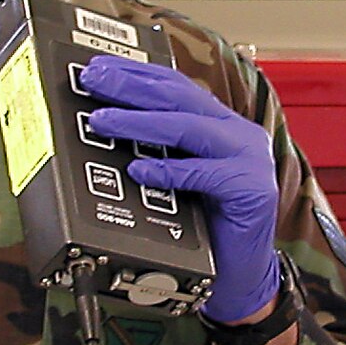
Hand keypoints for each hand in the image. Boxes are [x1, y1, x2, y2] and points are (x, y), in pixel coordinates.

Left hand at [79, 56, 281, 323]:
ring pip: (188, 128)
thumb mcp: (177, 180)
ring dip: (139, 122)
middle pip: (179, 98)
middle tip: (94, 81)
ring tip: (102, 121)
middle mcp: (238, 135)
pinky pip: (204, 174)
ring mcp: (249, 160)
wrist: (238, 277)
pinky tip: (139, 169)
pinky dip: (168, 170)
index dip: (137, 74)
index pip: (176, 86)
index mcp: (221, 126)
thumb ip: (158, 151)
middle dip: (131, 87)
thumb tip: (107, 124)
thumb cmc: (204, 230)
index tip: (99, 67)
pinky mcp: (251, 190)